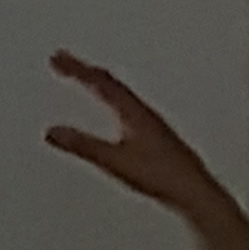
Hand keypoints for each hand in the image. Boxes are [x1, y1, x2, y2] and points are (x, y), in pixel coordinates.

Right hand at [44, 52, 237, 222]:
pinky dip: (113, 99)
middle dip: (85, 70)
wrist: (194, 192)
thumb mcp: (114, 161)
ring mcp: (152, 124)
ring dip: (100, 82)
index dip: (77, 68)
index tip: (58, 58)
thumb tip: (54, 132)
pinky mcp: (156, 137)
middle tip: (65, 60)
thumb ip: (83, 146)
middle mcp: (145, 113)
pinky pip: (129, 108)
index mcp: (134, 112)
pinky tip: (115, 110)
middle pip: (111, 83)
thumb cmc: (162, 175)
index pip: (101, 82)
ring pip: (122, 94)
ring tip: (87, 76)